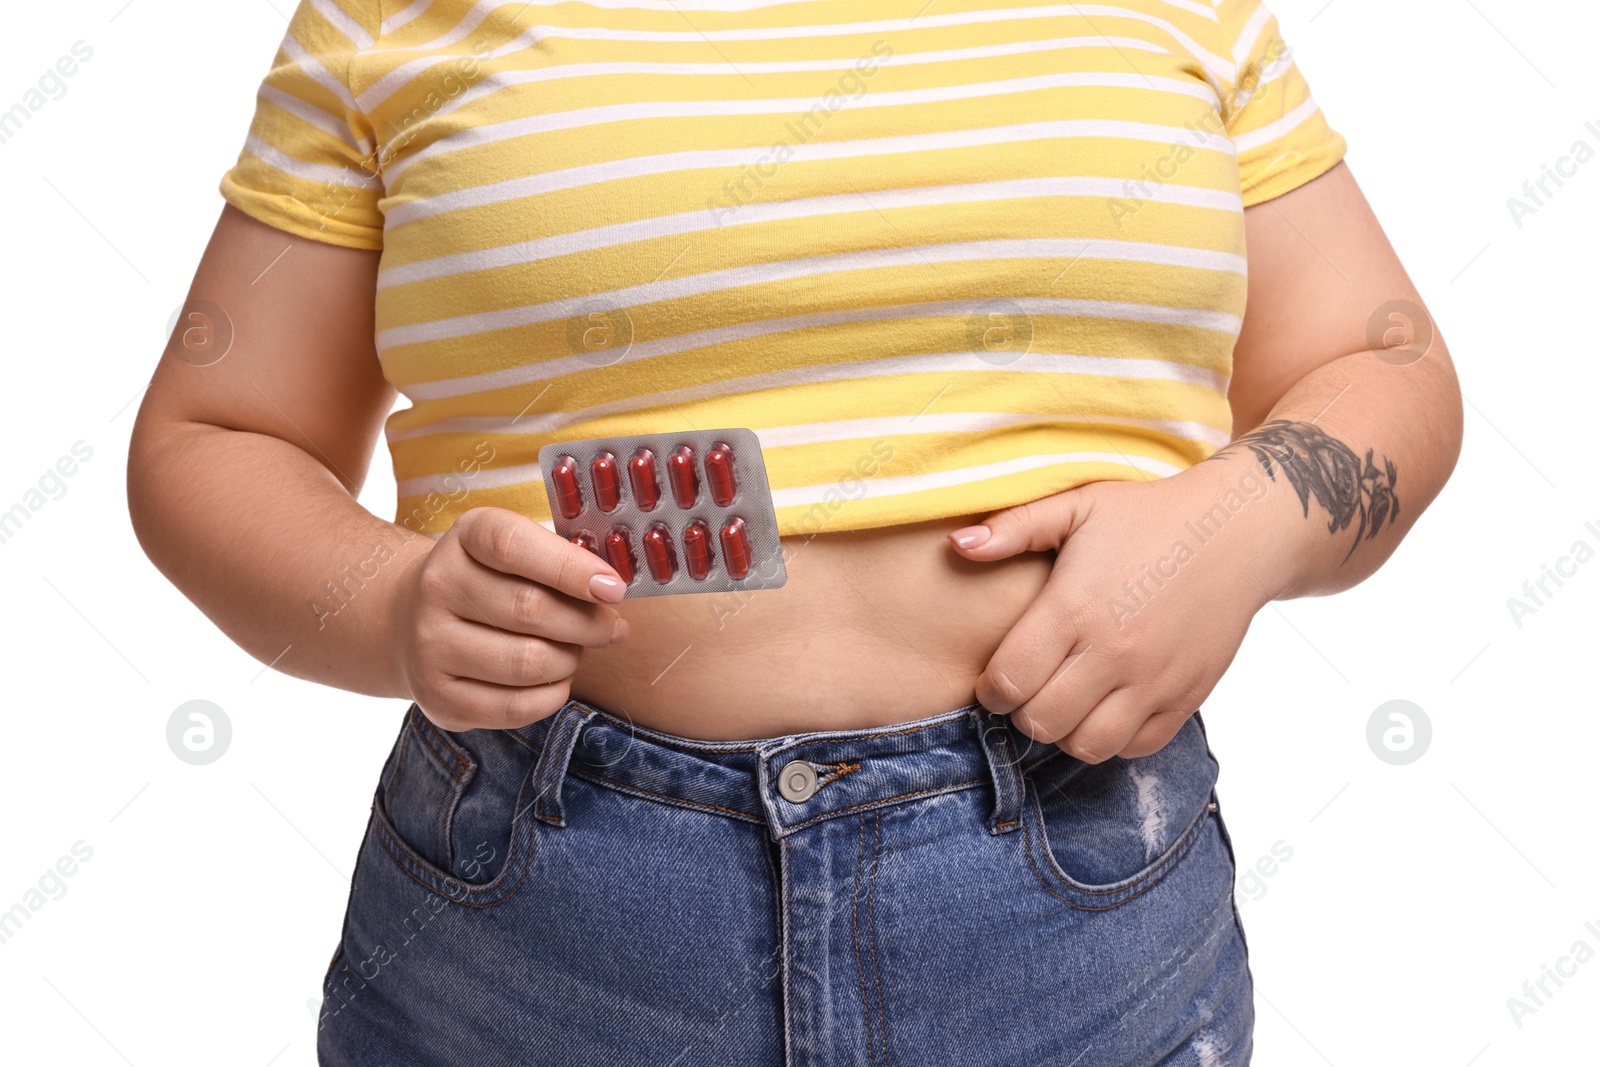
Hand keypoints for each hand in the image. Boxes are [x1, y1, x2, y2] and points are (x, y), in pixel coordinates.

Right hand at [387, 507, 628, 730]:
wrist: (411, 620)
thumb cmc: (488, 581)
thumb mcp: (516, 550)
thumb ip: (561, 560)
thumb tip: (610, 591)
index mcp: (463, 538)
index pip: (514, 546)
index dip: (571, 568)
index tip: (613, 589)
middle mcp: (436, 587)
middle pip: (530, 610)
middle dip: (588, 624)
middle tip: (610, 628)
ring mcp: (430, 646)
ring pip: (528, 662)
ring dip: (570, 660)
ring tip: (575, 651)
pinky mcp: (438, 697)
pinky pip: (516, 706)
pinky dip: (552, 695)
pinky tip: (555, 679)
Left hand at [949, 462, 1287, 761]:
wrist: (1237, 532)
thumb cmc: (1149, 517)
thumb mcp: (1079, 506)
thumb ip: (1013, 527)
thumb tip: (956, 546)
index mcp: (1075, 607)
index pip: (1008, 681)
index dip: (990, 689)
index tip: (995, 678)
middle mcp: (1114, 652)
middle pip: (1040, 722)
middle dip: (1021, 713)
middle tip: (1028, 689)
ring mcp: (1153, 680)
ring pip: (1086, 745)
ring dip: (1065, 731)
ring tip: (1064, 701)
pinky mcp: (1186, 697)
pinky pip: (1136, 747)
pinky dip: (1113, 738)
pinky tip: (1105, 707)